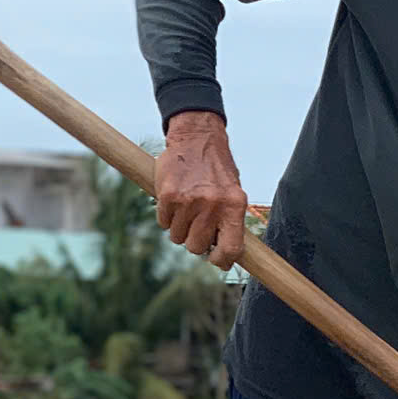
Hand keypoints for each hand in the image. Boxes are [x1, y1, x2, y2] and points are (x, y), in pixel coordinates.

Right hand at [155, 112, 248, 266]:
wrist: (196, 138)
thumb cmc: (216, 170)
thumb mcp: (233, 194)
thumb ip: (229, 222)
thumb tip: (225, 257)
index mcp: (234, 206)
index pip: (231, 248)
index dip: (222, 260)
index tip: (216, 260)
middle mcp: (213, 205)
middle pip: (197, 246)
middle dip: (195, 242)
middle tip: (196, 227)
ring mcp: (189, 201)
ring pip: (178, 237)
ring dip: (180, 228)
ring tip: (187, 209)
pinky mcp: (168, 196)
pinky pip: (163, 222)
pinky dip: (167, 216)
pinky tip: (175, 201)